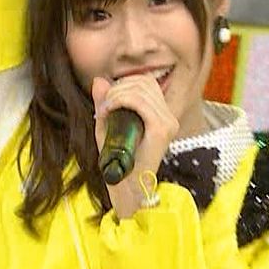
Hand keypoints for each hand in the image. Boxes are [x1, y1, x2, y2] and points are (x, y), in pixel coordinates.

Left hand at [91, 75, 178, 218]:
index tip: (107, 100)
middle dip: (118, 88)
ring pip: (140, 89)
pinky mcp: (161, 128)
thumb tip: (99, 80)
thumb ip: (105, 102)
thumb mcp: (108, 126)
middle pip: (144, 82)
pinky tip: (108, 110)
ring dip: (116, 94)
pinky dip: (120, 100)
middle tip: (103, 105)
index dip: (124, 83)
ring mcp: (168, 122)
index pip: (147, 82)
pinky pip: (139, 101)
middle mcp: (169, 116)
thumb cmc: (118, 161)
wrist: (127, 188)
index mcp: (162, 115)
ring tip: (104, 109)